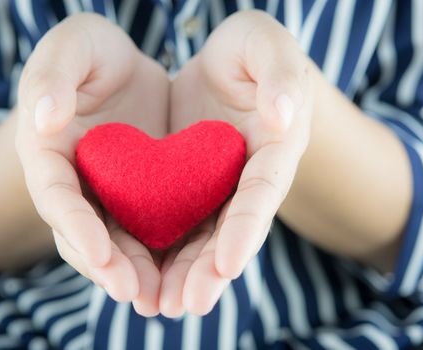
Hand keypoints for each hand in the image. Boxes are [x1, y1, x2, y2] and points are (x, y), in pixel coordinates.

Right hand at [15, 14, 168, 315]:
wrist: (125, 67)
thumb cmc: (91, 52)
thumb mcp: (72, 46)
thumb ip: (51, 76)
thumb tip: (44, 122)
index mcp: (49, 152)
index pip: (56, 196)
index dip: (74, 226)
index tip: (100, 254)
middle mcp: (76, 184)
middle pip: (85, 235)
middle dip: (109, 267)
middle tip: (136, 294)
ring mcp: (107, 196)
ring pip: (119, 244)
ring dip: (138, 275)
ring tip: (164, 301)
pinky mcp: (140, 198)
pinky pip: (151, 232)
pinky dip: (164, 257)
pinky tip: (186, 278)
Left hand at [160, 10, 312, 315]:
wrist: (227, 64)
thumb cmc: (252, 50)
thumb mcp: (265, 44)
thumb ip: (281, 72)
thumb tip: (283, 117)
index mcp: (275, 146)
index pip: (263, 191)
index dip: (247, 227)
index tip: (228, 264)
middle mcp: (248, 177)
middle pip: (232, 230)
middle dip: (211, 270)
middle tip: (188, 305)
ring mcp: (218, 187)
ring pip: (202, 237)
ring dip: (184, 274)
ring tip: (159, 306)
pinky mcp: (189, 188)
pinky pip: (175, 223)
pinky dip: (161, 251)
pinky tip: (140, 278)